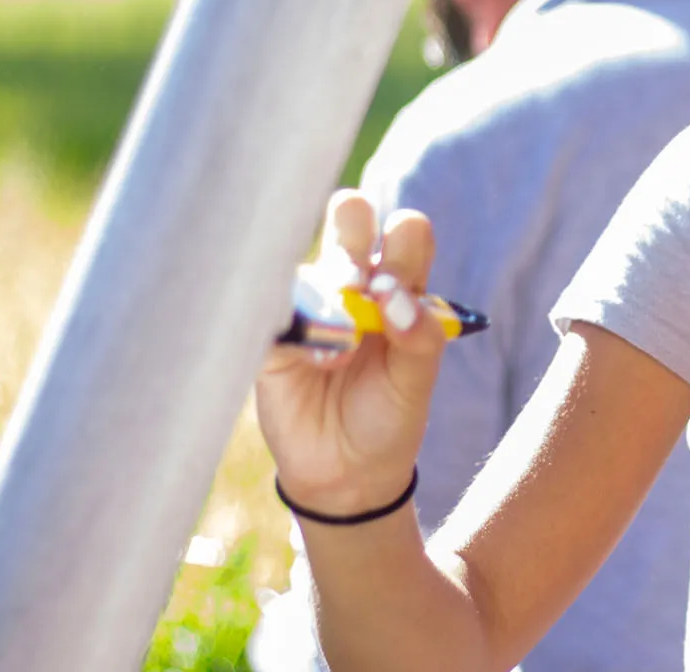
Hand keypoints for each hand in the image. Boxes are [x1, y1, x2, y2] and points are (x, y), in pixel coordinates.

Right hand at [256, 190, 448, 516]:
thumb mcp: (417, 381)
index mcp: (398, 285)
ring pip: (308, 264)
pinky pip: (270, 310)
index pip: (406, 232)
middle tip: (356, 256)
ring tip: (344, 349)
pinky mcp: (272, 335)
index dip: (404, 242)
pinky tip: (315, 361)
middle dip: (351, 217)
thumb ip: (419, 335)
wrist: (346, 472)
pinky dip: (294, 330)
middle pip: (350, 218)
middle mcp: (352, 283)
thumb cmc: (390, 415)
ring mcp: (309, 304)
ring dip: (326, 294)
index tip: (399, 283)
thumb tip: (392, 296)